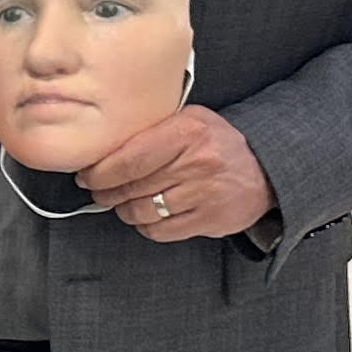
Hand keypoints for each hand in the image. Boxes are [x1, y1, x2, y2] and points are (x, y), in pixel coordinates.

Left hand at [82, 107, 273, 243]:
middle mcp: (197, 162)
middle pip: (130, 187)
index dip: (99, 173)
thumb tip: (101, 152)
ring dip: (124, 210)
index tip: (87, 176)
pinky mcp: (210, 220)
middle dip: (106, 193)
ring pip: (141, 211)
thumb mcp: (188, 121)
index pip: (128, 159)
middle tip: (99, 192)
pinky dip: (146, 225)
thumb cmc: (215, 144)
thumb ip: (150, 131)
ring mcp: (205, 194)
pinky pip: (159, 231)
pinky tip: (149, 215)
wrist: (264, 169)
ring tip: (124, 202)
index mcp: (187, 131)